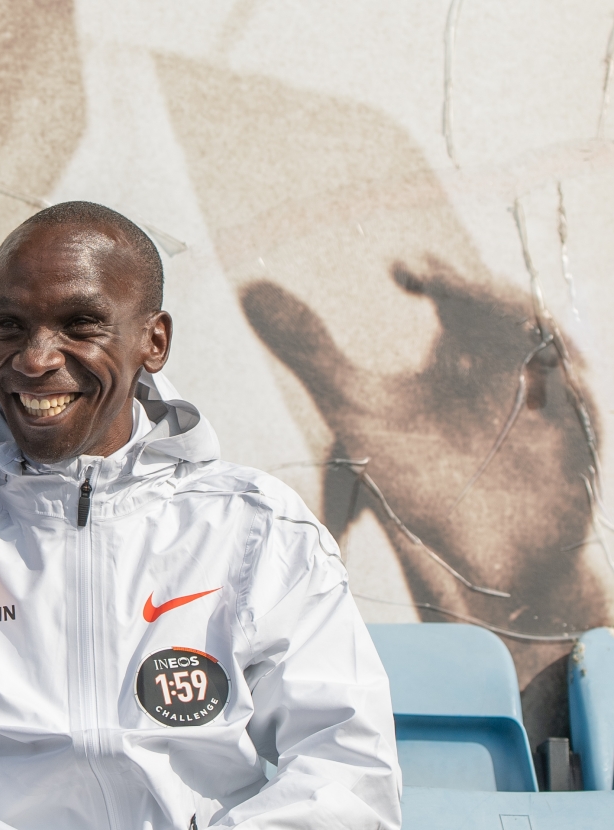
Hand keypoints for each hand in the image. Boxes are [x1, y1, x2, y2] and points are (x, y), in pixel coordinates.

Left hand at [241, 263, 609, 642]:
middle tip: (438, 287)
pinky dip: (565, 391)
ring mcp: (549, 402)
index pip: (455, 291)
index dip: (436, 275)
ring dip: (528, 332)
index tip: (400, 271)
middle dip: (479, 293)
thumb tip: (250, 286)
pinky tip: (544, 380)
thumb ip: (311, 351)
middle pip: (509, 309)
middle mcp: (509, 363)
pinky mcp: (578, 445)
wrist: (478, 558)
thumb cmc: (423, 478)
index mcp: (462, 345)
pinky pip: (582, 407)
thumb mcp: (358, 410)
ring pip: (553, 348)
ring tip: (493, 325)